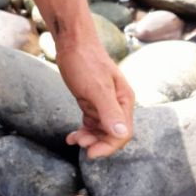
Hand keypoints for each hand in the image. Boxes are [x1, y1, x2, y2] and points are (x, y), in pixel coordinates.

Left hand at [57, 35, 134, 156]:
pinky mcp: (92, 101)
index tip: (91, 153)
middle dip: (98, 143)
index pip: (123, 133)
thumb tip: (121, 134)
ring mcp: (104, 103)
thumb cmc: (85, 62)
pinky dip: (83, 131)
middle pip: (113, 134)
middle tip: (80, 144)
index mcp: (124, 101)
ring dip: (89, 138)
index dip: (109, 146)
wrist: (72, 42)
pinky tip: (71, 136)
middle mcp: (117, 103)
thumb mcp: (96, 88)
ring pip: (101, 130)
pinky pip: (91, 123)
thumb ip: (109, 111)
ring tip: (73, 139)